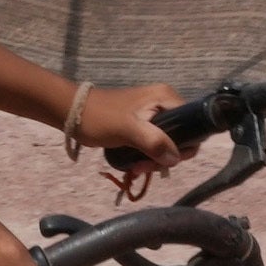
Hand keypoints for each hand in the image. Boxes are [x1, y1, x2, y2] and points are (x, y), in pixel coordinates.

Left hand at [80, 83, 198, 201]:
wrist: (72, 113)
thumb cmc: (100, 118)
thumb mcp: (128, 130)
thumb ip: (154, 142)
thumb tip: (175, 159)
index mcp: (167, 97)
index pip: (193, 124)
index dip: (184, 146)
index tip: (164, 161)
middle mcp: (165, 102)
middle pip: (181, 136)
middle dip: (165, 156)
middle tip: (143, 167)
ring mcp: (154, 113)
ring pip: (167, 142)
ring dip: (154, 159)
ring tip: (136, 168)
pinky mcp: (143, 123)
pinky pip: (154, 142)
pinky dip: (147, 155)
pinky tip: (134, 165)